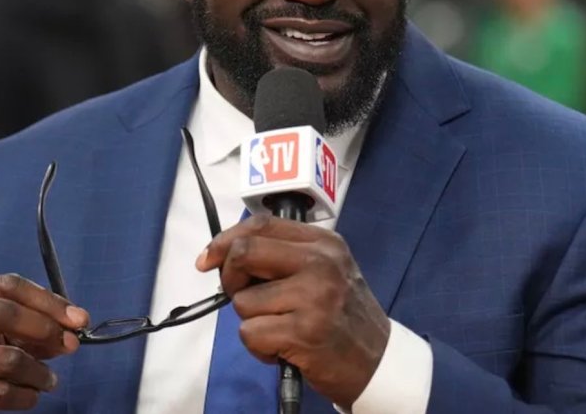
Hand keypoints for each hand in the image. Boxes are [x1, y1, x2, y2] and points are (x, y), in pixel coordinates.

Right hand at [0, 274, 89, 413]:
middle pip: (2, 312)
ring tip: (48, 380)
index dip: (49, 300)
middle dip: (45, 328)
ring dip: (38, 371)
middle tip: (70, 346)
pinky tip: (30, 396)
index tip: (79, 319)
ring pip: (5, 359)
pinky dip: (25, 396)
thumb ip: (29, 323)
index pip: (8, 285)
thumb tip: (73, 326)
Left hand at [196, 213, 389, 407]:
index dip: (225, 240)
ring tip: (280, 329)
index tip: (207, 259)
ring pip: (243, 301)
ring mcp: (313, 297)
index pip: (261, 225)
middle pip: (244, 253)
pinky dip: (258, 347)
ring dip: (251, 321)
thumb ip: (284, 256)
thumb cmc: (343, 316)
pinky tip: (283, 348)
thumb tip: (225, 253)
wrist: (378, 361)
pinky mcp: (304, 332)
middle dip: (230, 278)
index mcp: (324, 243)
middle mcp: (320, 263)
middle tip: (244, 297)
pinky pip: (250, 333)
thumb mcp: (325, 271)